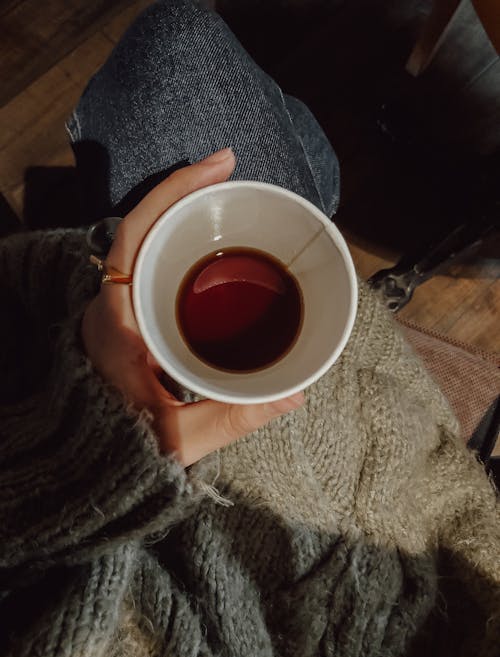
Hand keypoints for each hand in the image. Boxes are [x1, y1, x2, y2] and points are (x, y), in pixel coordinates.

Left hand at [82, 149, 303, 466]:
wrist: (80, 464)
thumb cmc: (120, 448)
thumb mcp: (179, 438)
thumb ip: (235, 418)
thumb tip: (294, 393)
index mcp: (117, 325)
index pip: (134, 238)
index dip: (173, 194)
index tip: (218, 169)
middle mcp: (109, 305)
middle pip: (139, 226)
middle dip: (183, 190)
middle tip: (229, 170)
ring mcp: (114, 306)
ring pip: (142, 240)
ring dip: (179, 212)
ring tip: (224, 195)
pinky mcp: (124, 313)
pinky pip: (147, 261)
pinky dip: (176, 239)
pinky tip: (207, 239)